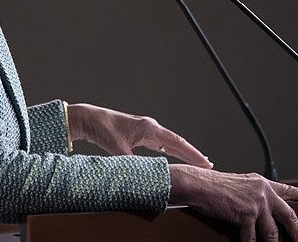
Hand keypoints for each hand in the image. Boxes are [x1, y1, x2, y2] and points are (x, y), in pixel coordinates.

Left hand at [66, 103, 212, 167]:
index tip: (206, 162)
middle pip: (176, 143)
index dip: (192, 154)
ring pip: (169, 144)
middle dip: (192, 154)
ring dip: (181, 153)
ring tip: (196, 162)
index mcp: (149, 128)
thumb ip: (131, 164)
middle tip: (208, 165)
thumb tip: (143, 177)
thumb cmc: (102, 128)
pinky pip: (159, 144)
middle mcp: (150, 127)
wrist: (89, 119)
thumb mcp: (117, 149)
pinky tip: (174, 158)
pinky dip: (169, 151)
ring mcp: (145, 130)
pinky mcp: (139, 134)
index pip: (176, 143)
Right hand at [169, 164, 297, 241]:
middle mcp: (263, 191)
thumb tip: (265, 211)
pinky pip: (252, 237)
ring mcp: (257, 203)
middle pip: (289, 216)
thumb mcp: (241, 186)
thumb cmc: (214, 186)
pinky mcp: (247, 214)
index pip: (290, 189)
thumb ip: (255, 196)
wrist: (199, 184)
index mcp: (262, 183)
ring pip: (272, 232)